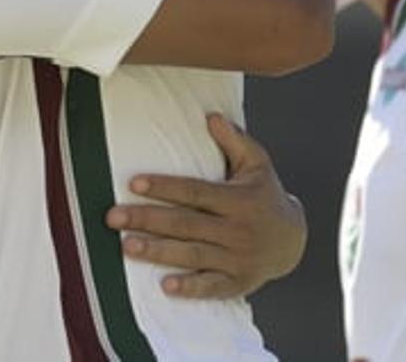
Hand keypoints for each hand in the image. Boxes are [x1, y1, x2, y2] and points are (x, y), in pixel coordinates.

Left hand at [105, 113, 305, 299]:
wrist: (294, 240)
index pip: (196, 192)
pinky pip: (213, 287)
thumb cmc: (264, 194)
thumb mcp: (257, 164)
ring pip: (193, 255)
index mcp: (240, 200)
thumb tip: (212, 116)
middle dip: (147, 220)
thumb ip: (235, 140)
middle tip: (112, 217)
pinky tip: (165, 286)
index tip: (133, 183)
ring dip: (159, 252)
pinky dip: (192, 289)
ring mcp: (239, 258)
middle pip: (186, 224)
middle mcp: (239, 230)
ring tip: (126, 246)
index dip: (165, 187)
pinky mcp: (239, 282)